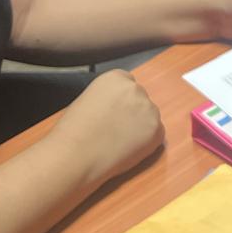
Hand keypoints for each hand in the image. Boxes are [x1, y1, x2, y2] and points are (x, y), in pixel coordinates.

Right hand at [50, 70, 163, 184]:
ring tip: (118, 141)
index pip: (128, 84)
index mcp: (117, 78)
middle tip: (116, 130)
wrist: (76, 155)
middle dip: (132, 113)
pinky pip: (156, 134)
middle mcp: (136, 89)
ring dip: (139, 127)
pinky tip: (126, 149)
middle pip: (140, 99)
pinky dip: (146, 143)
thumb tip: (118, 107)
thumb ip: (108, 97)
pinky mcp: (157, 130)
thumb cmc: (74, 132)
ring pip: (149, 117)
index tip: (115, 112)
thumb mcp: (88, 99)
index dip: (121, 101)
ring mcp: (149, 109)